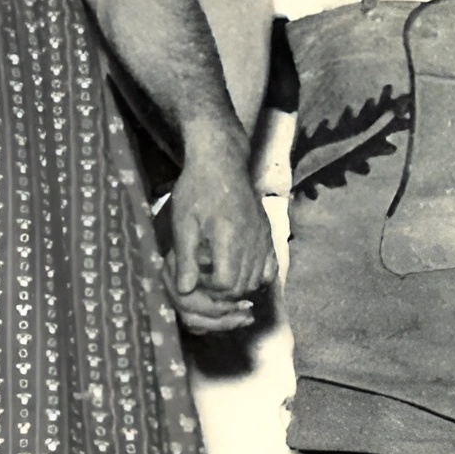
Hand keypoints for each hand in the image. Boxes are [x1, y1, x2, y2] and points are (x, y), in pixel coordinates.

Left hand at [169, 140, 272, 333]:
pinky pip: (270, 268)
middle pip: (243, 287)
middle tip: (203, 275)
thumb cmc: (197, 190)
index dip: (207, 287)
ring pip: (258, 280)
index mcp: (229, 240)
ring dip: (238, 284)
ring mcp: (264, 239)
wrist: (220, 162)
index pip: (225, 284)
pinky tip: (239, 267)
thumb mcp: (184, 223)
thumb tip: (184, 291)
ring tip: (218, 271)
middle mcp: (252, 243)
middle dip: (221, 290)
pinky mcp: (268, 234)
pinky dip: (257, 275)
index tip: (194, 275)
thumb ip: (186, 259)